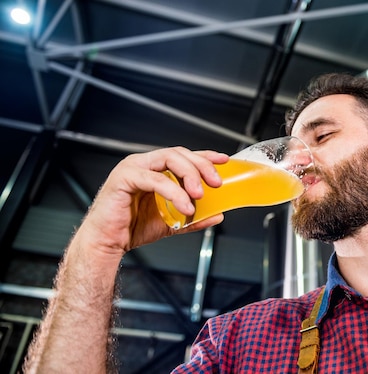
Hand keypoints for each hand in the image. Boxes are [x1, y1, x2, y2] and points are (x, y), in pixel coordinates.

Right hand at [80, 146, 228, 256]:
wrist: (107, 243)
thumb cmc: (132, 227)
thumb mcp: (172, 222)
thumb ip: (194, 218)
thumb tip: (218, 215)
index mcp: (155, 169)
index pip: (184, 155)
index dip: (205, 156)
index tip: (224, 160)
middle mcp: (144, 164)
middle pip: (179, 153)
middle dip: (201, 166)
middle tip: (216, 183)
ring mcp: (133, 168)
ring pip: (168, 159)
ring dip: (189, 175)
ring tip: (200, 195)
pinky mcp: (124, 177)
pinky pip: (155, 179)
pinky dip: (173, 192)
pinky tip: (184, 205)